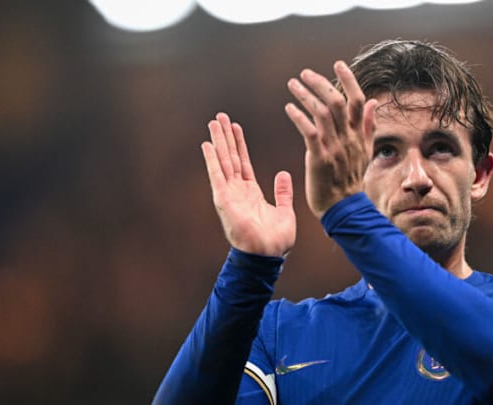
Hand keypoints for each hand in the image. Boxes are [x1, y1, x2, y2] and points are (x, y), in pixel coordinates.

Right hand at [201, 113, 295, 256]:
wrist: (268, 256)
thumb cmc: (276, 240)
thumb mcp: (284, 210)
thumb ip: (282, 192)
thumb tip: (283, 174)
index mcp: (251, 193)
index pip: (244, 162)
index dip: (240, 144)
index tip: (236, 126)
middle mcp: (238, 191)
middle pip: (231, 157)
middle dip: (226, 136)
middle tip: (220, 116)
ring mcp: (230, 195)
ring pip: (223, 161)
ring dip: (218, 141)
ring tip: (214, 122)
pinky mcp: (224, 200)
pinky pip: (217, 176)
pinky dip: (212, 159)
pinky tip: (208, 144)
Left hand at [285, 61, 377, 218]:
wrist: (344, 208)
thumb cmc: (350, 180)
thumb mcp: (364, 151)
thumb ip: (367, 126)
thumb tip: (373, 102)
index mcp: (358, 135)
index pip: (357, 100)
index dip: (349, 80)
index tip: (338, 64)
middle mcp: (348, 139)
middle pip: (338, 101)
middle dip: (321, 83)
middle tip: (305, 73)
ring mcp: (334, 148)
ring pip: (323, 113)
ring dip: (305, 95)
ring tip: (292, 84)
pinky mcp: (319, 159)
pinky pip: (309, 132)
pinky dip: (299, 117)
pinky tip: (288, 108)